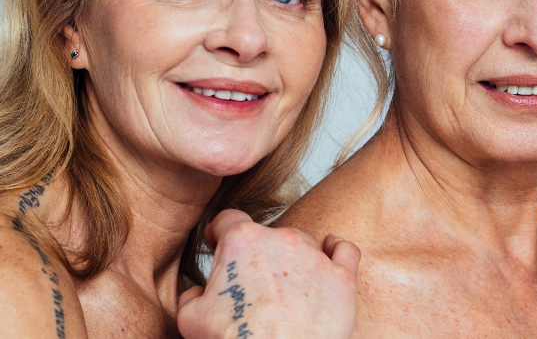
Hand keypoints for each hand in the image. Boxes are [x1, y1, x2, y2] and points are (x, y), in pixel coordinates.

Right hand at [177, 209, 359, 338]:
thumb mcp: (191, 317)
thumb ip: (192, 294)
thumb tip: (198, 291)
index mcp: (242, 240)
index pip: (228, 220)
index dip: (222, 232)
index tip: (221, 242)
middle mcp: (282, 238)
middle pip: (268, 235)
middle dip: (260, 256)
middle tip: (255, 287)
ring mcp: (315, 255)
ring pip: (304, 244)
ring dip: (295, 260)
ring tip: (289, 290)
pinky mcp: (342, 276)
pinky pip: (345, 250)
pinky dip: (337, 250)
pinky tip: (332, 253)